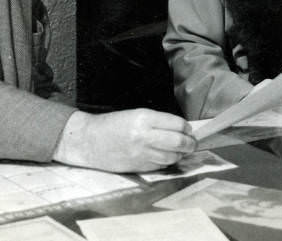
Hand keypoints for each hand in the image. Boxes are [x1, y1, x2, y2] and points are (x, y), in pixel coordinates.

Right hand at [53, 109, 195, 172]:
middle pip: (178, 141)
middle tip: (192, 142)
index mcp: (144, 118)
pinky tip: (168, 157)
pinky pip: (160, 166)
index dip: (186, 128)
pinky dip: (168, 162)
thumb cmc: (111, 125)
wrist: (88, 141)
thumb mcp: (135, 114)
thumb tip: (179, 129)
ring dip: (181, 154)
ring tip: (183, 150)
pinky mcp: (138, 167)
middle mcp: (144, 136)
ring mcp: (141, 153)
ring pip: (172, 156)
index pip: (176, 124)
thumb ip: (157, 121)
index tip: (189, 129)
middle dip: (190, 143)